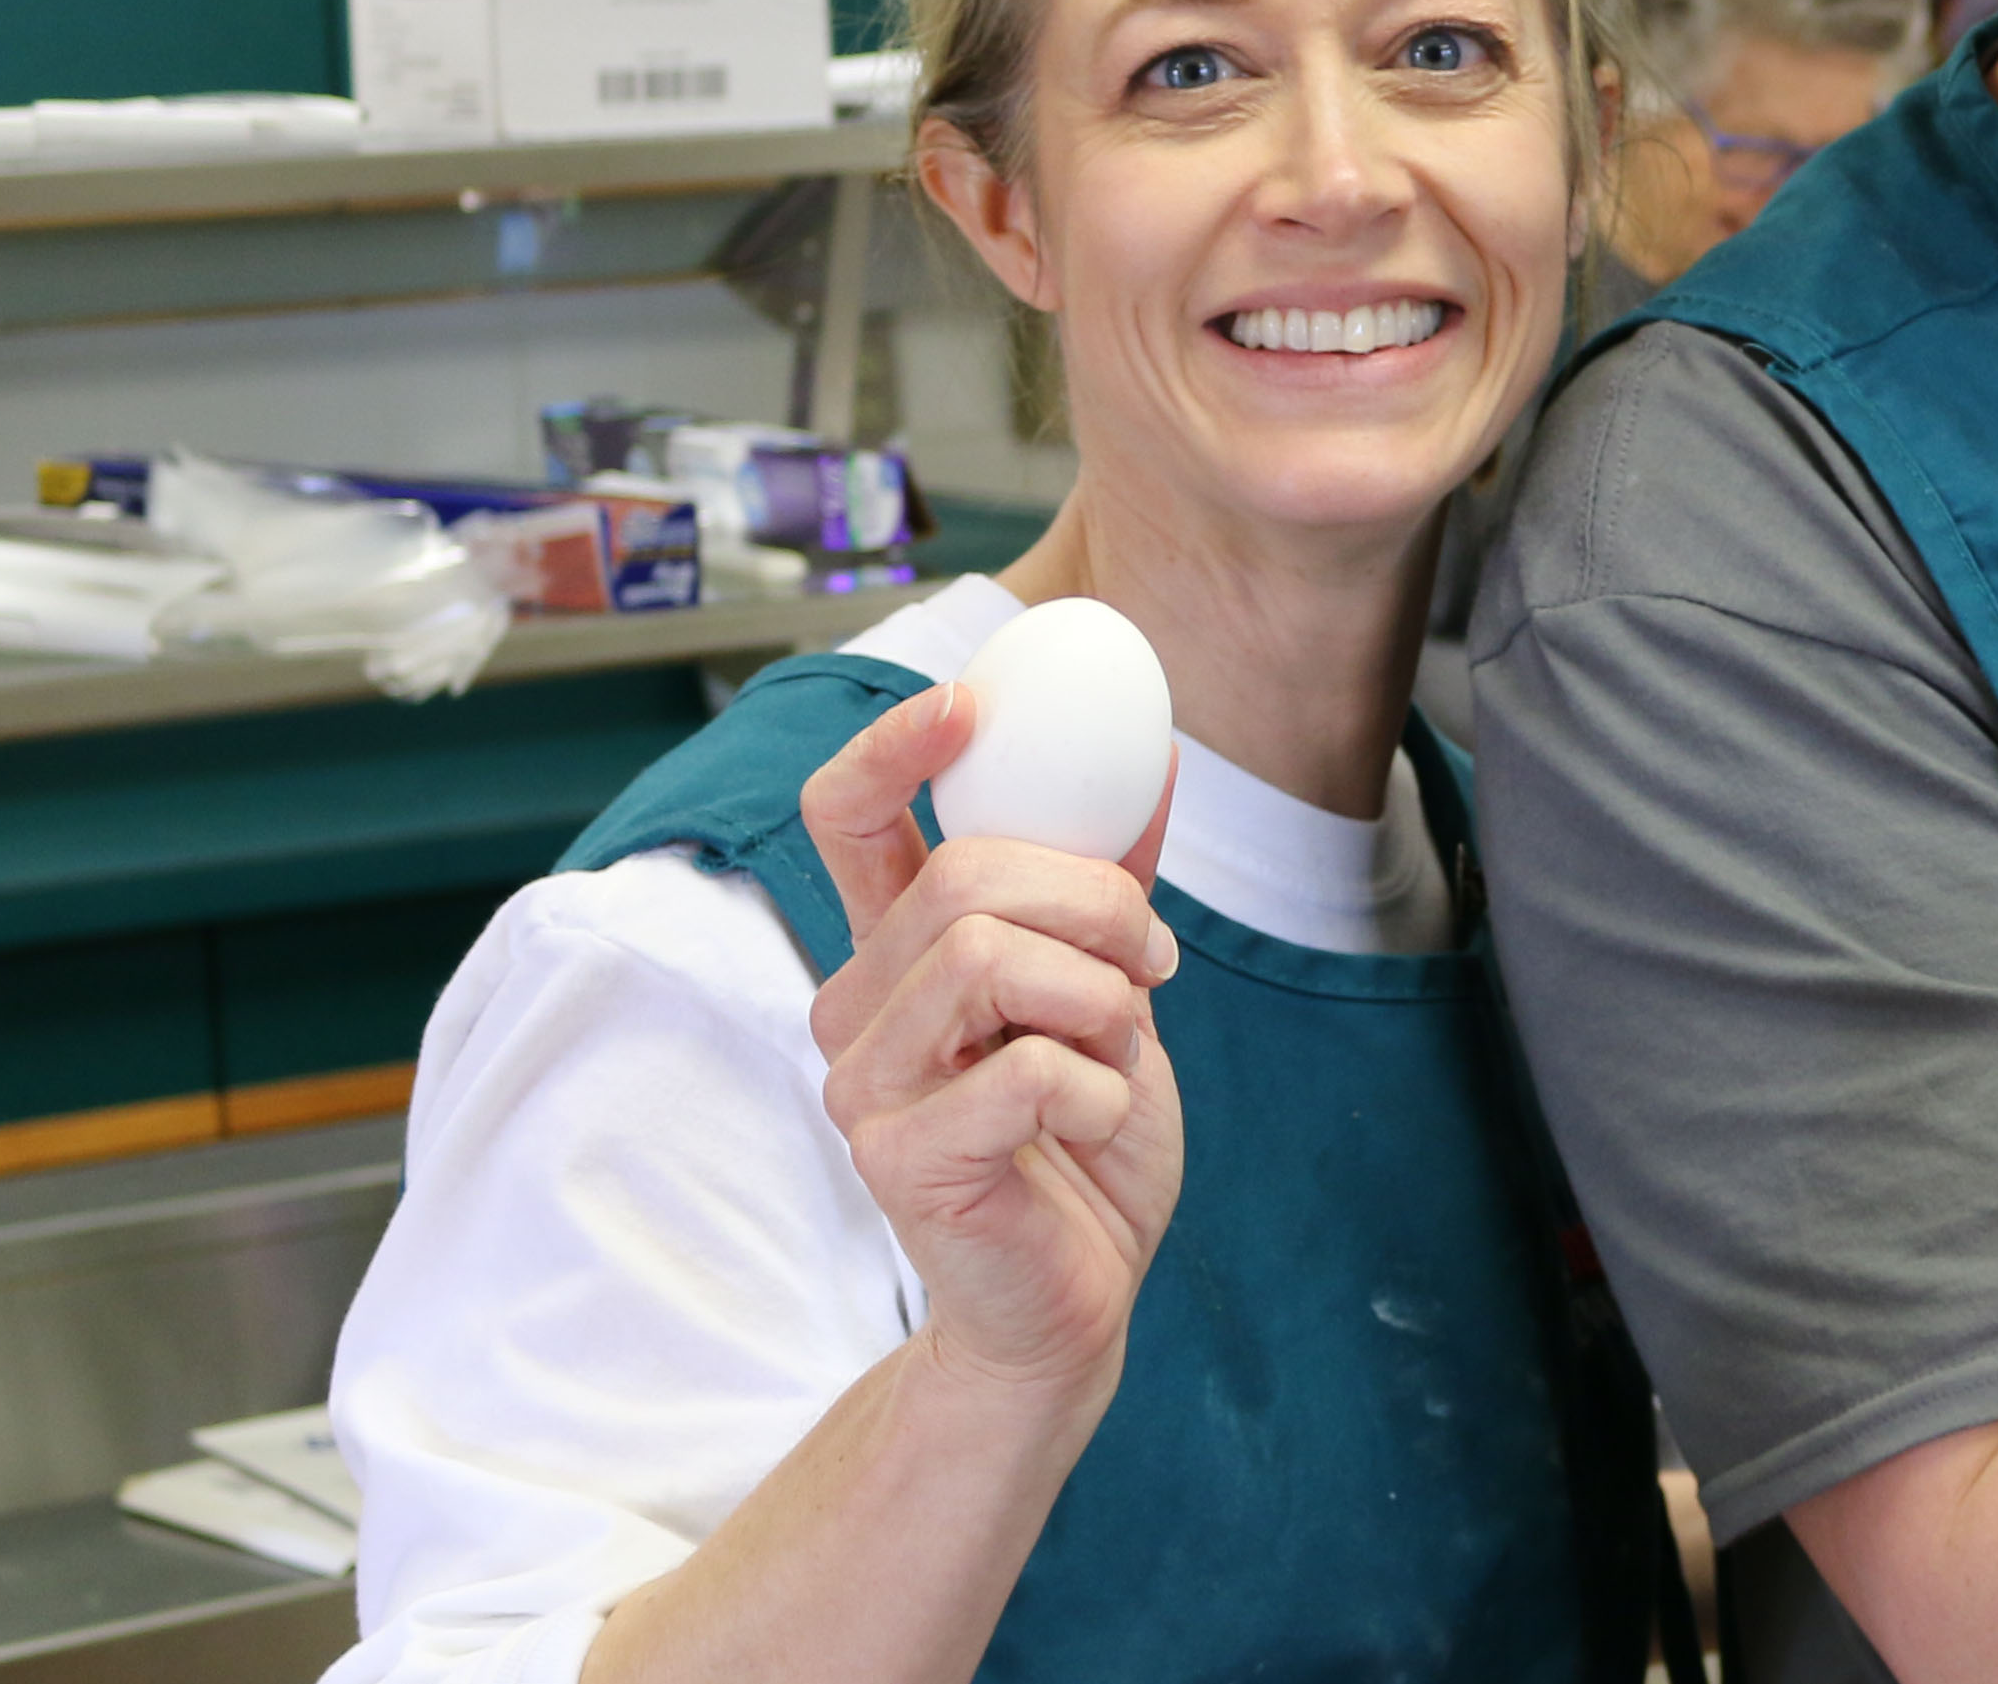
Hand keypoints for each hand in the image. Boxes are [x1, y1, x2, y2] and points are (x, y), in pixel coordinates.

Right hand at [798, 686, 1190, 1397]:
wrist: (1077, 1296)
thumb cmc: (1085, 1142)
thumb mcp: (1110, 990)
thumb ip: (1108, 888)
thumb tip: (1153, 757)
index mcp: (897, 951)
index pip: (843, 814)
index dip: (891, 743)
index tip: (967, 701)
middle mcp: (855, 1007)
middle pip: (962, 876)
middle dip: (1094, 901)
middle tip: (1150, 964)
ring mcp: (863, 1085)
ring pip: (984, 954)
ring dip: (1096, 994)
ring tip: (1116, 1048)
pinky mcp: (897, 1159)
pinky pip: (1027, 1067)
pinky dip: (1101, 1084)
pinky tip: (1095, 1123)